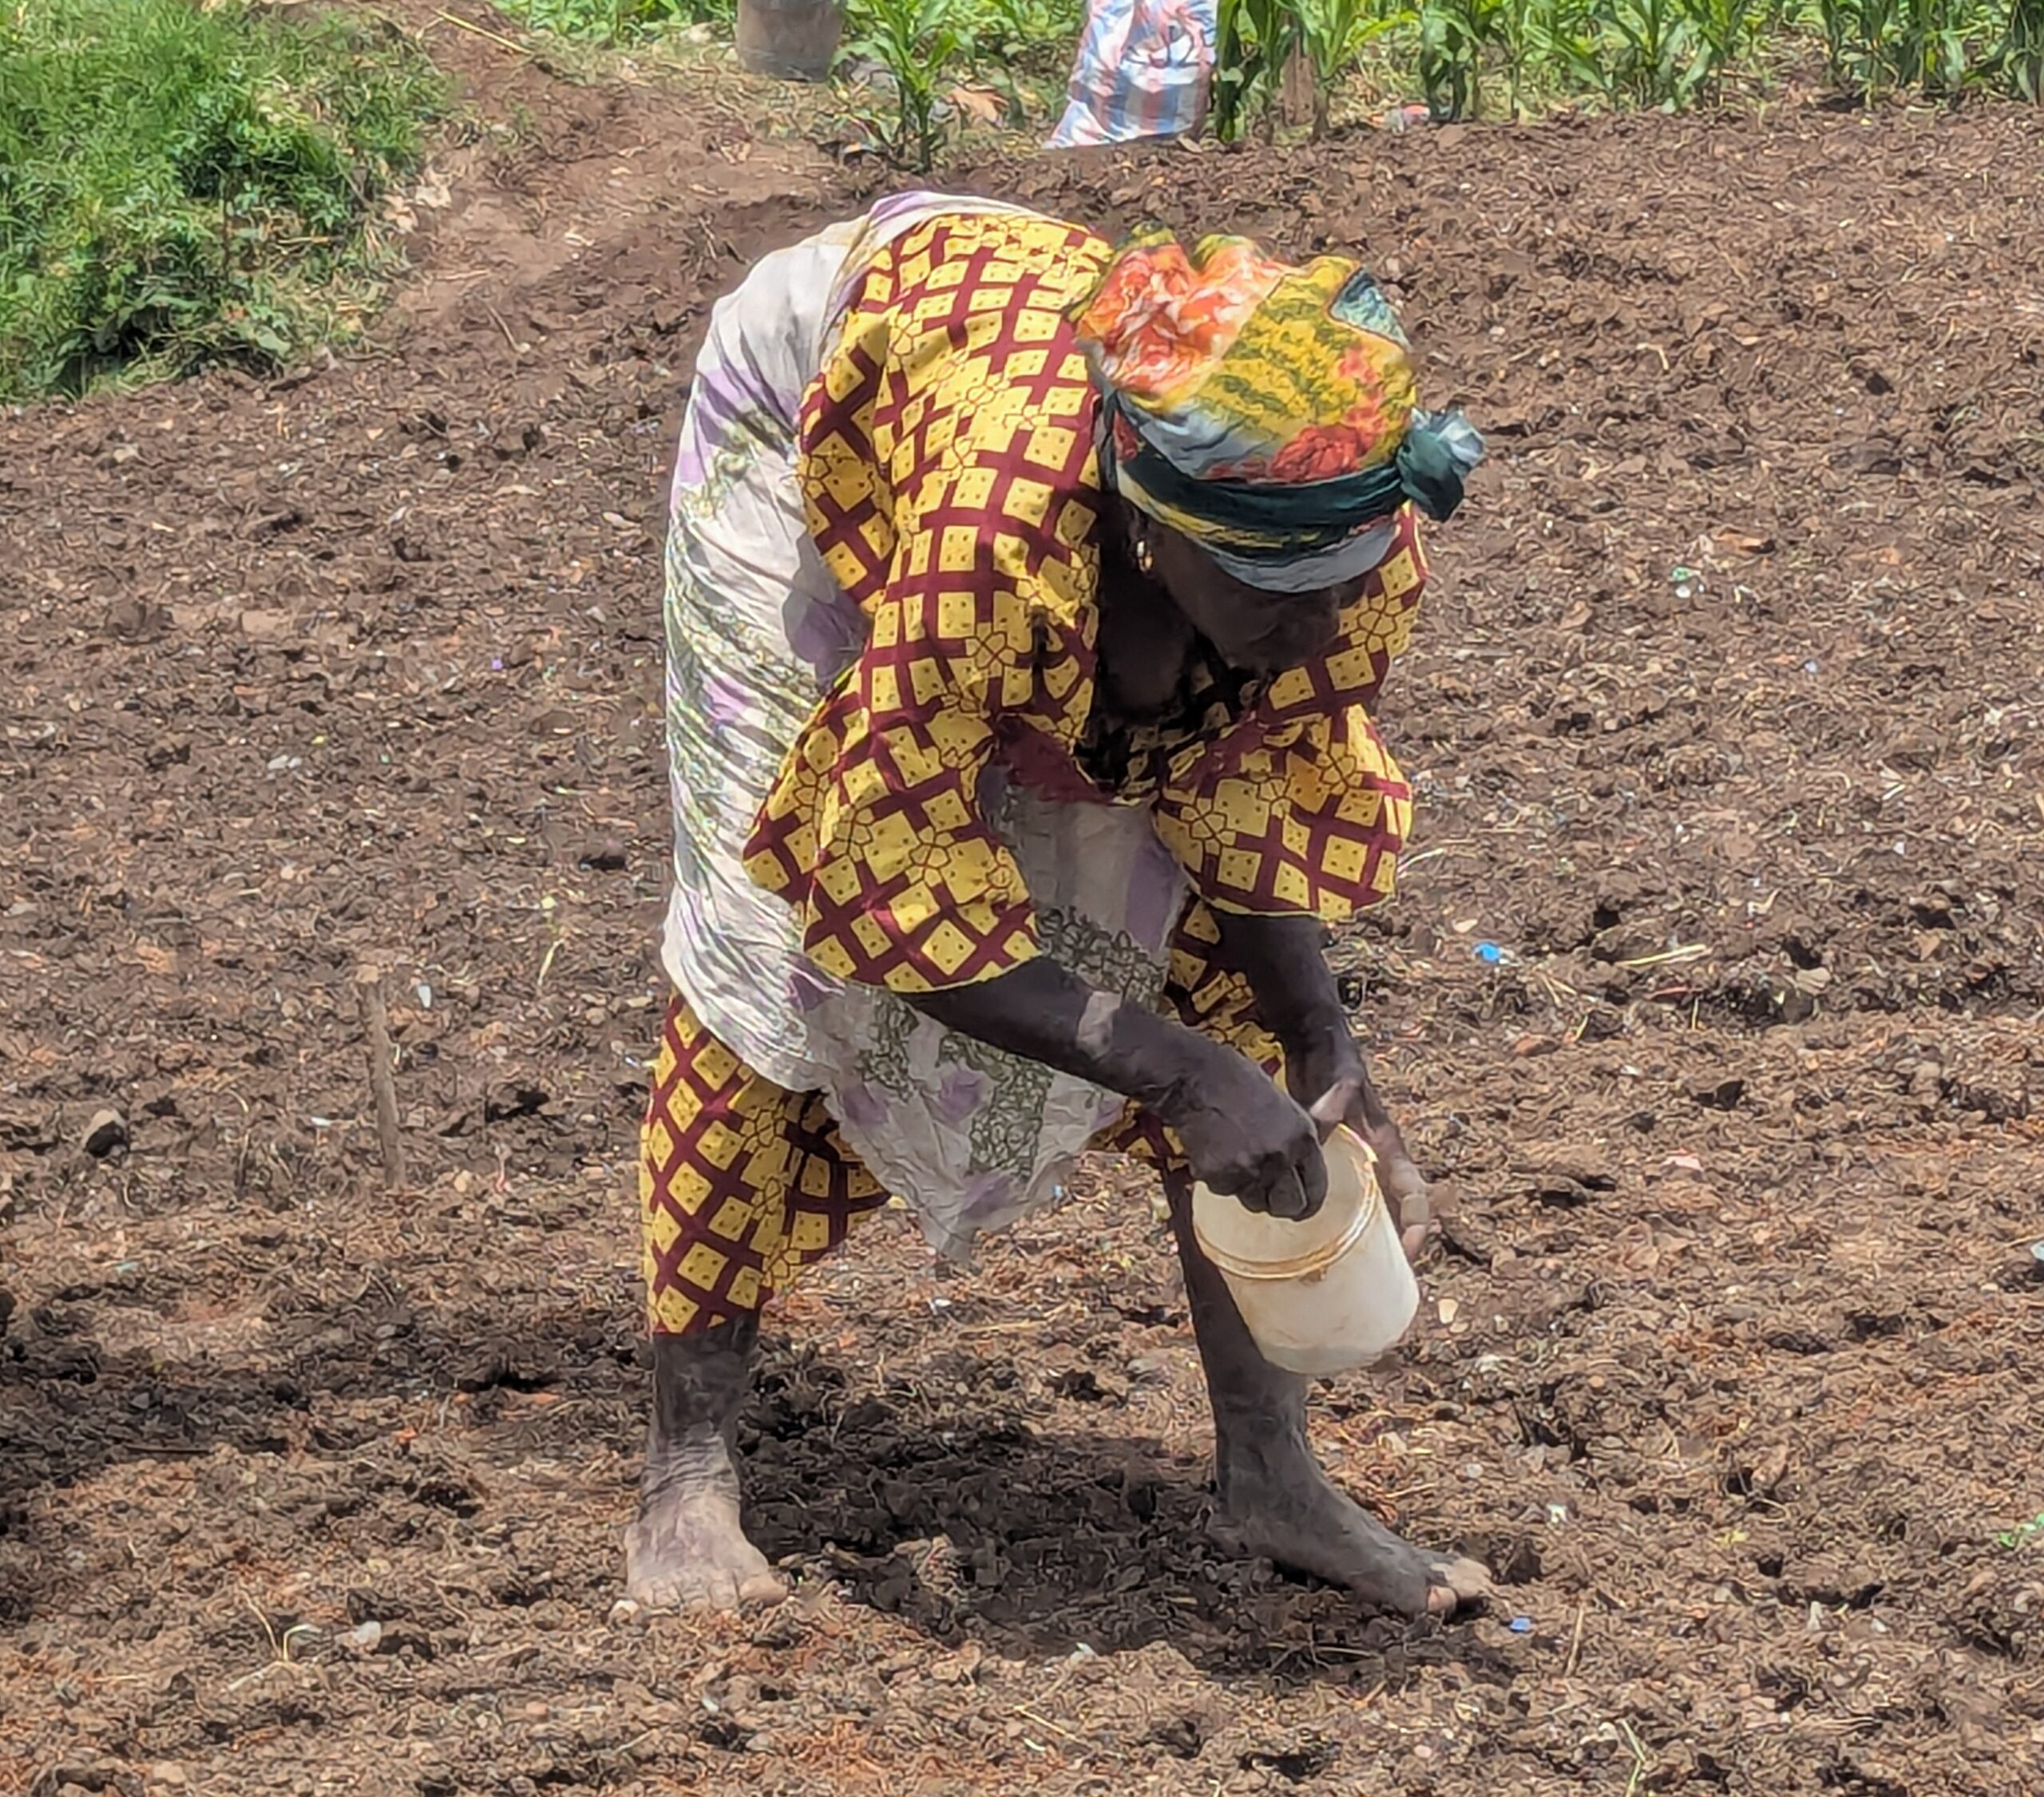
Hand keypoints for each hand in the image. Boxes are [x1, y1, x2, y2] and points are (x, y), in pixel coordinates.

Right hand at [1160, 1045, 1326, 1219]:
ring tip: (1239, 1162)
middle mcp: (1279, 1158)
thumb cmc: (1236, 1082)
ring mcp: (1248, 1169)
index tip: (1303, 1205)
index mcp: (1302, 1137)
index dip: (1309, 1200)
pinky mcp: (1218, 1176)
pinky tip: (1218, 1154)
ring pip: (1256, 1202)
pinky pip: (1226, 1191)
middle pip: (1289, 1205)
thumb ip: (1296, 1139)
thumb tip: (1302, 1167)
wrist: (1195, 1077)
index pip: (1316, 1187)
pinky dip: (1222, 1180)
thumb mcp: (1283, 1105)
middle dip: (1282, 1204)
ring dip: (1250, 1191)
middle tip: (1272, 1196)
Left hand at [1290, 1036, 1431, 1263]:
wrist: (1316, 1047)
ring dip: (1375, 1245)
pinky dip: (1342, 1228)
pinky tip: (1320, 1250)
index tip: (1409, 1250)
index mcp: (1389, 1147)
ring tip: (1360, 1281)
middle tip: (1384, 1282)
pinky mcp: (1334, 1166)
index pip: (1415, 1193)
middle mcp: (1378, 1163)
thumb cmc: (1335, 1063)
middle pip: (1399, 1214)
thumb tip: (1320, 1124)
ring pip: (1375, 1214)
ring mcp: (1357, 1167)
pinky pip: (1345, 1204)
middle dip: (1399, 1248)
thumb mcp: (1338, 1082)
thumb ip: (1332, 1104)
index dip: (1417, 1224)